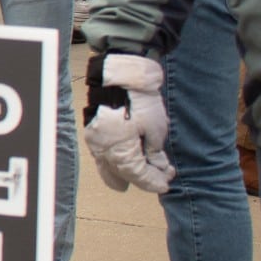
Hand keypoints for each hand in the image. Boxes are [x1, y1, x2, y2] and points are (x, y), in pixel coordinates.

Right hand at [84, 52, 172, 193]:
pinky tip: (126, 157)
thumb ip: (155, 152)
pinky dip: (115, 159)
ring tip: (145, 168)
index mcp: (121, 153)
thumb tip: (158, 165)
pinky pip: (103, 154)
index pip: (138, 176)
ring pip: (110, 166)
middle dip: (143, 177)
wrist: (119, 76)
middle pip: (123, 174)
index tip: (166, 184)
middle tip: (160, 175)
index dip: (154, 181)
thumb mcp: (157, 129)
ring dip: (127, 170)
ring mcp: (95, 142)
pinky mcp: (93, 132)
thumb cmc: (138, 100)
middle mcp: (104, 152)